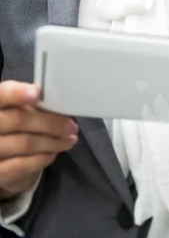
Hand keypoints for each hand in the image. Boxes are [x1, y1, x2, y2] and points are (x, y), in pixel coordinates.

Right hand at [0, 81, 78, 199]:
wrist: (0, 152)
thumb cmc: (12, 123)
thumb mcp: (15, 108)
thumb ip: (28, 103)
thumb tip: (56, 103)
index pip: (2, 95)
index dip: (17, 94)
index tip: (36, 94)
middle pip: (18, 120)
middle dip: (50, 123)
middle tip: (71, 126)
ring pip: (25, 143)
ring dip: (53, 142)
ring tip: (70, 140)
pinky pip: (21, 166)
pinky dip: (42, 158)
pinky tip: (54, 153)